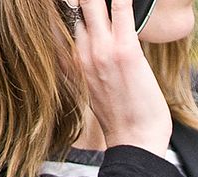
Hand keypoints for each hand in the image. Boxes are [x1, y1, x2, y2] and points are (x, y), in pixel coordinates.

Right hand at [68, 0, 171, 155]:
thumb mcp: (94, 90)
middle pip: (71, 5)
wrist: (135, 141)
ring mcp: (102, 50)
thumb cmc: (123, 119)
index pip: (62, 20)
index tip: (74, 4)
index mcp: (74, 62)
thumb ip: (88, 67)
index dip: (68, 6)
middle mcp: (82, 52)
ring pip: (91, 2)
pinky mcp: (126, 50)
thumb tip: (95, 53)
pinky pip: (120, 9)